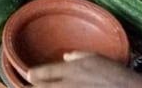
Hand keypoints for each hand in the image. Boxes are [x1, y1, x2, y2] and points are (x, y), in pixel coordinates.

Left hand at [27, 53, 141, 86]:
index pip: (43, 73)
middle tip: (24, 86)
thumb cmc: (116, 74)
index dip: (32, 75)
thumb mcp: (97, 58)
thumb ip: (78, 56)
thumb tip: (65, 58)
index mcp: (72, 69)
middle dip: (32, 87)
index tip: (28, 76)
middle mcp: (68, 85)